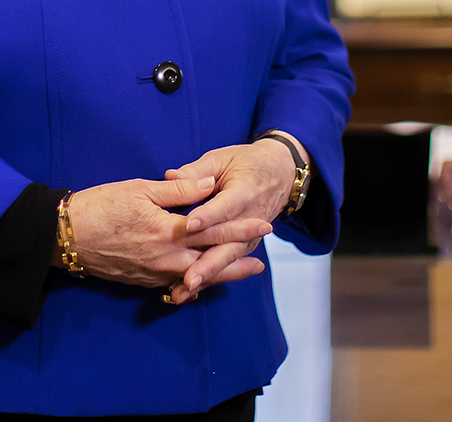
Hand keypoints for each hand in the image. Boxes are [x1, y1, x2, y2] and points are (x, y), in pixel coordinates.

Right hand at [65, 176, 272, 292]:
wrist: (67, 236)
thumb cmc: (101, 205)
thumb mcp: (140, 189)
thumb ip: (178, 189)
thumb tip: (208, 184)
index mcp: (168, 232)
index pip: (213, 230)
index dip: (240, 228)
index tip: (263, 225)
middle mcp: (166, 258)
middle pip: (211, 262)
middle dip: (238, 258)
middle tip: (262, 261)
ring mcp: (155, 273)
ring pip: (197, 277)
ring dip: (221, 275)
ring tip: (243, 273)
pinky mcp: (143, 281)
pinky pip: (176, 285)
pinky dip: (195, 283)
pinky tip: (203, 280)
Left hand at [160, 138, 302, 303]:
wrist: (279, 174)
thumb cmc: (245, 164)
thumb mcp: (222, 159)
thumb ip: (198, 171)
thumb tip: (171, 176)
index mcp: (244, 192)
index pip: (225, 207)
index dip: (208, 216)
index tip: (189, 225)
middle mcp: (250, 219)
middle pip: (228, 244)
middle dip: (208, 263)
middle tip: (188, 278)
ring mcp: (249, 238)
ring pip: (227, 260)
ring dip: (208, 277)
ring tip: (185, 290)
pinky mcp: (244, 247)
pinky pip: (227, 265)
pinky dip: (210, 279)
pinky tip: (190, 292)